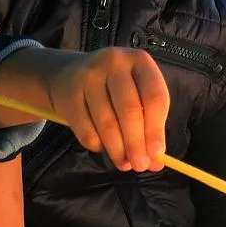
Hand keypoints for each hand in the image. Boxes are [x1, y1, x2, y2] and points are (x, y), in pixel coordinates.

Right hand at [46, 47, 169, 171]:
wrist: (68, 73)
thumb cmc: (113, 88)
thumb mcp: (136, 94)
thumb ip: (149, 125)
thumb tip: (156, 162)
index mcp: (139, 61)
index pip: (154, 96)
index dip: (156, 128)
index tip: (157, 154)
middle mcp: (113, 62)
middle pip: (129, 109)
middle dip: (136, 143)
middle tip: (140, 166)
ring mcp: (88, 76)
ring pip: (106, 122)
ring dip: (117, 150)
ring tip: (124, 164)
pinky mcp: (68, 94)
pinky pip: (86, 129)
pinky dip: (97, 145)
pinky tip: (103, 147)